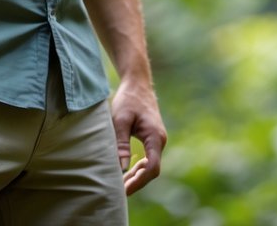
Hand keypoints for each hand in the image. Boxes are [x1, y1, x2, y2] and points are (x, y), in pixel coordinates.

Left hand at [110, 79, 165, 194]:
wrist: (138, 84)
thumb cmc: (128, 100)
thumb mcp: (120, 119)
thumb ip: (121, 143)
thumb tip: (121, 168)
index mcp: (155, 137)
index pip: (152, 167)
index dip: (139, 181)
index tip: (124, 190)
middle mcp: (160, 140)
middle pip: (151, 170)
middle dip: (136, 182)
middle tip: (117, 193)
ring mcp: (157, 140)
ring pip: (150, 166)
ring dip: (136, 176)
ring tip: (118, 186)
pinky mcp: (152, 139)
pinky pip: (148, 159)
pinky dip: (137, 168)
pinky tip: (125, 173)